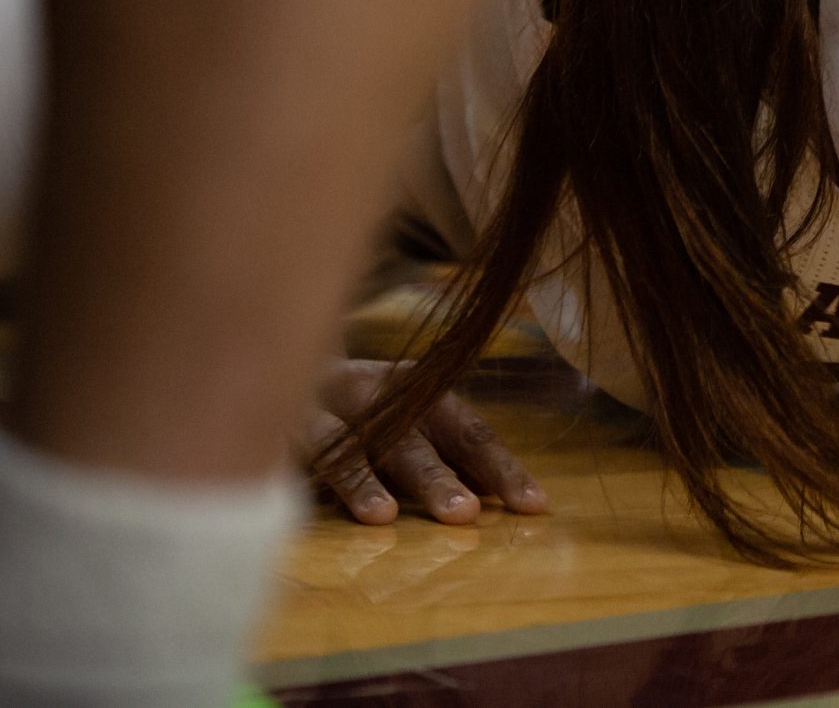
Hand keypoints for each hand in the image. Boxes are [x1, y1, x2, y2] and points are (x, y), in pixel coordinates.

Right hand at [296, 360, 547, 525]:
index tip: (533, 507)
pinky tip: (307, 502)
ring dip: (364, 481)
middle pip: (411, 440)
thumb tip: (498, 497)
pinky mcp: (274, 425)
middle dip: (438, 478)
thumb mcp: (411, 420)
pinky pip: (286, 454)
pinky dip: (297, 475)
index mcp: (420, 391)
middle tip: (465, 515)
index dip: (501, 469)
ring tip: (384, 517)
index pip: (470, 432)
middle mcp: (375, 393)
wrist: (282, 352)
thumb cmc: (365, 408)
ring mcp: (321, 406)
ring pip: (345, 445)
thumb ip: (449, 454)